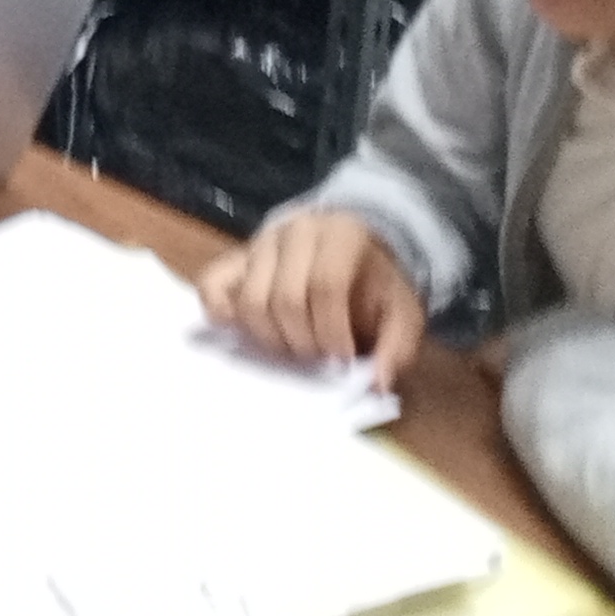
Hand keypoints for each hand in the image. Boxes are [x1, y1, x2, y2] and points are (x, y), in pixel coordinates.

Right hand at [195, 209, 431, 390]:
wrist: (355, 250)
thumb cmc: (376, 285)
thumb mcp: (403, 312)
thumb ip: (398, 346)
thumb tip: (378, 384)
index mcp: (342, 234)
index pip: (326, 285)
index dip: (332, 330)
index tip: (343, 357)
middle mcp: (296, 231)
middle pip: (285, 298)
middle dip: (302, 341)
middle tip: (318, 357)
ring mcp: (260, 243)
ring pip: (248, 300)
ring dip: (270, 338)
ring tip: (293, 348)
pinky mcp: (236, 258)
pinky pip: (211, 284)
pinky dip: (219, 312)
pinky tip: (243, 334)